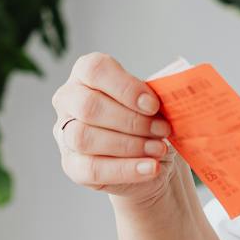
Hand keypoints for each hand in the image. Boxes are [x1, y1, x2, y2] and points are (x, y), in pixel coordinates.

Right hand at [51, 52, 175, 203]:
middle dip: (131, 120)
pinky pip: (92, 169)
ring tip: (158, 149)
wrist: (150, 157)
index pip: (94, 70)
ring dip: (128, 145)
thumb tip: (175, 91)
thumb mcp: (155, 101)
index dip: (125, 87)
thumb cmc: (149, 120)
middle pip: (88, 106)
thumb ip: (159, 92)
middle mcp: (68, 100)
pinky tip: (150, 168)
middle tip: (162, 130)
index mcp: (86, 73)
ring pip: (84, 138)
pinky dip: (126, 169)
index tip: (153, 105)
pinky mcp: (72, 165)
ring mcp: (65, 134)